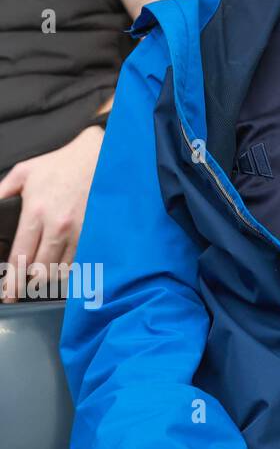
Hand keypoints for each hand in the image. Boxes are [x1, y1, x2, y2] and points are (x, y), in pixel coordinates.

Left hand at [0, 126, 103, 301]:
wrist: (100, 155)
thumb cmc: (63, 163)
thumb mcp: (24, 172)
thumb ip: (2, 192)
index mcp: (36, 212)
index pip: (21, 256)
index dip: (12, 280)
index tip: (8, 293)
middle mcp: (59, 225)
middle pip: (41, 268)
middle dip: (30, 282)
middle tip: (24, 287)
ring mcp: (81, 230)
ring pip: (63, 267)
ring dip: (51, 276)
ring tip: (43, 278)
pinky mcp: (97, 230)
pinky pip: (82, 258)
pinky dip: (72, 267)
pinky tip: (65, 268)